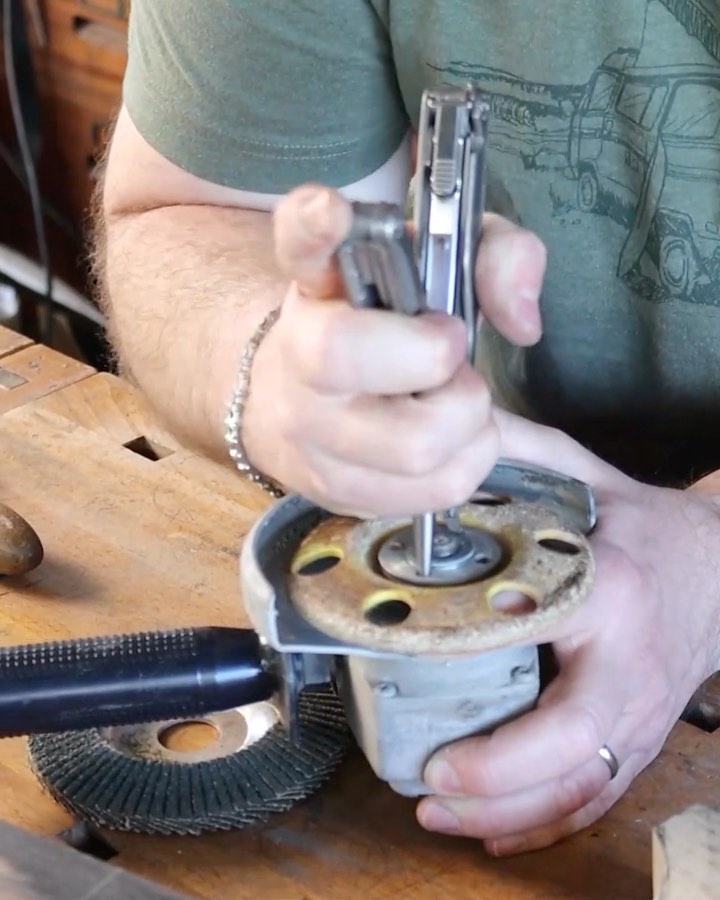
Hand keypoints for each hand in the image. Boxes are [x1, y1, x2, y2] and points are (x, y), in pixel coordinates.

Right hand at [243, 184, 544, 516]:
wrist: (299, 404)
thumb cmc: (384, 327)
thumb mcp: (439, 268)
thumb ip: (496, 261)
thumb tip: (524, 321)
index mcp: (318, 283)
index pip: (298, 238)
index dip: (315, 224)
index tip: (335, 211)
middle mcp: (296, 355)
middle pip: (349, 358)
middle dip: (437, 362)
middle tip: (447, 357)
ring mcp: (306, 433)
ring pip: (415, 446)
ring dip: (467, 424)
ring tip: (453, 404)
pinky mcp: (332, 492)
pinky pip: (431, 493)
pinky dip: (465, 465)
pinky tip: (451, 442)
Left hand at [416, 410, 719, 853]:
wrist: (715, 568)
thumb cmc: (641, 528)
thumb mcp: (582, 475)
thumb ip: (518, 451)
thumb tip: (448, 440)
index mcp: (605, 597)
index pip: (546, 657)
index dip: (492, 710)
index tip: (433, 731)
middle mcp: (627, 669)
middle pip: (568, 754)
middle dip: (495, 786)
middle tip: (426, 786)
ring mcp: (639, 713)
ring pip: (578, 790)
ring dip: (507, 816)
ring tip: (439, 814)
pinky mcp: (636, 736)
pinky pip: (594, 796)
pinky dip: (543, 823)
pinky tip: (494, 830)